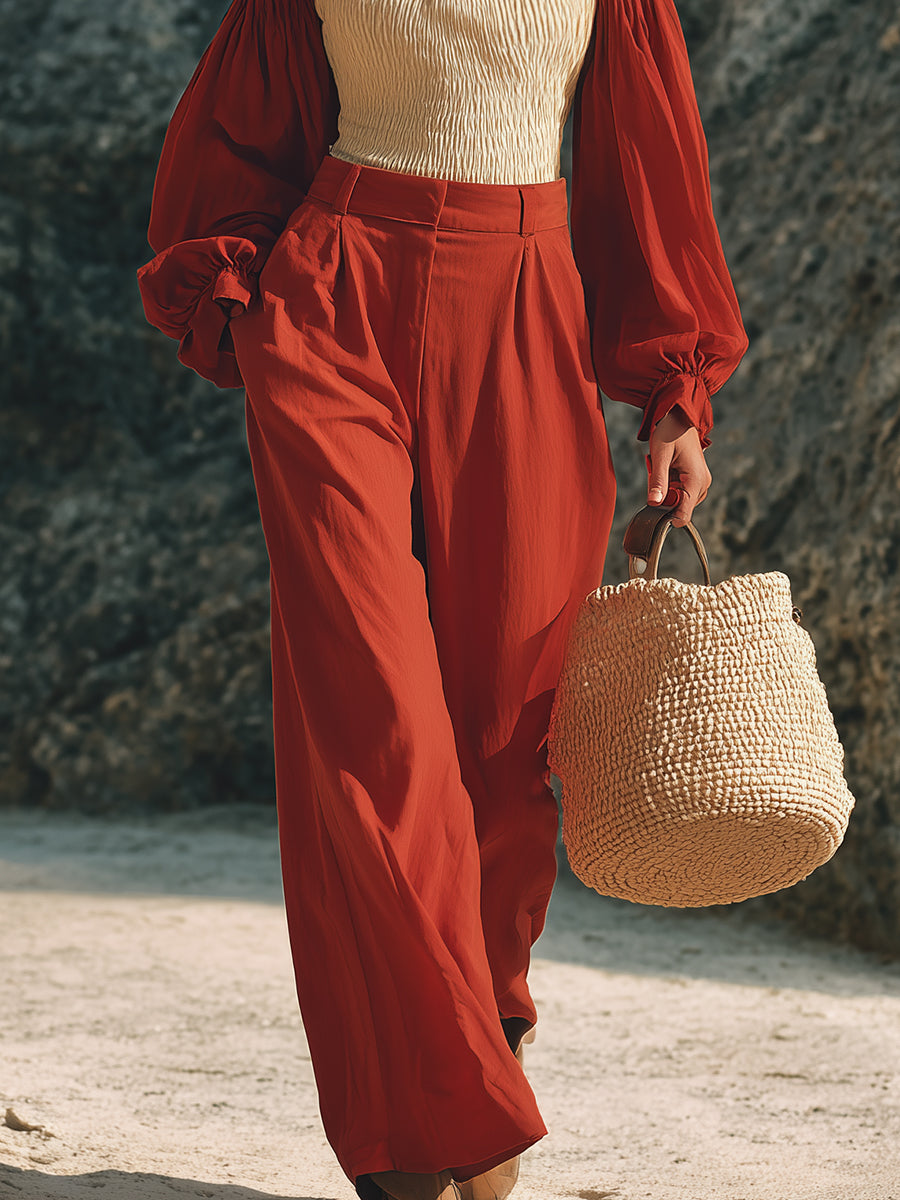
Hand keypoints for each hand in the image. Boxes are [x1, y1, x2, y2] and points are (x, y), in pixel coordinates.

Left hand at [646, 407, 711, 527]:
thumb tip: (653, 504)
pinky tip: (665, 468)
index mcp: (696, 481)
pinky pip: (677, 491)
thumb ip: (658, 481)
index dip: (665, 516)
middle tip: (656, 473)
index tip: (653, 500)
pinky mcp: (695, 480)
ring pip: (676, 500)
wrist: (679, 414)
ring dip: (664, 489)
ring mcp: (700, 482)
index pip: (683, 516)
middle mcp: (702, 485)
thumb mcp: (660, 455)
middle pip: (677, 509)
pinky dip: (667, 484)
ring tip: (661, 467)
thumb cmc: (670, 429)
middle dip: (662, 496)